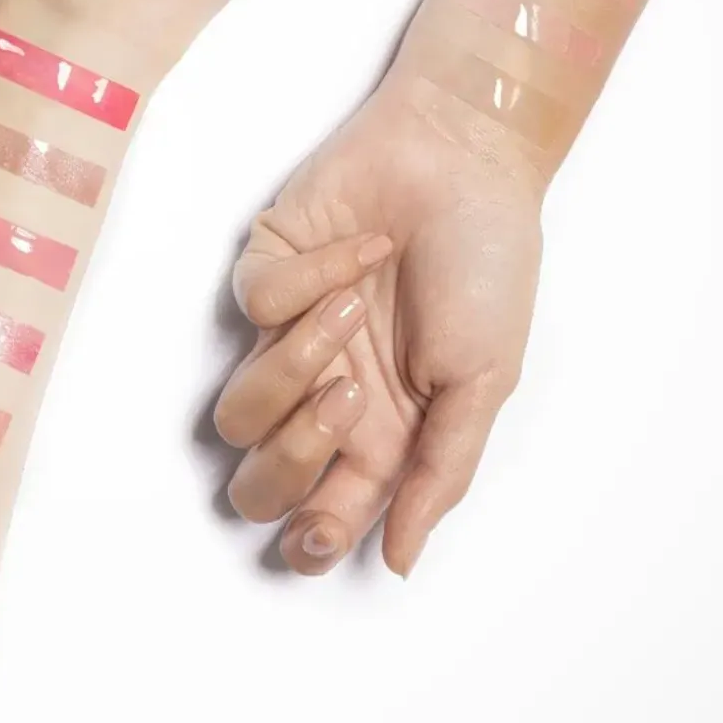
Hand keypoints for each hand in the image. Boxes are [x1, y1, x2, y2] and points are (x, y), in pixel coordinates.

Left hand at [213, 78, 544, 574]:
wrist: (468, 161)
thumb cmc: (487, 267)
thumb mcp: (484, 380)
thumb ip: (440, 473)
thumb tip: (401, 560)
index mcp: (382, 435)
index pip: (323, 515)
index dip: (310, 539)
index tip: (324, 529)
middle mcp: (327, 396)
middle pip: (258, 480)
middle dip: (288, 461)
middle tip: (345, 404)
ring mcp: (290, 337)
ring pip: (235, 408)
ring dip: (295, 365)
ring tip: (355, 313)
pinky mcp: (265, 273)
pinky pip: (256, 305)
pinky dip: (312, 278)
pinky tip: (363, 250)